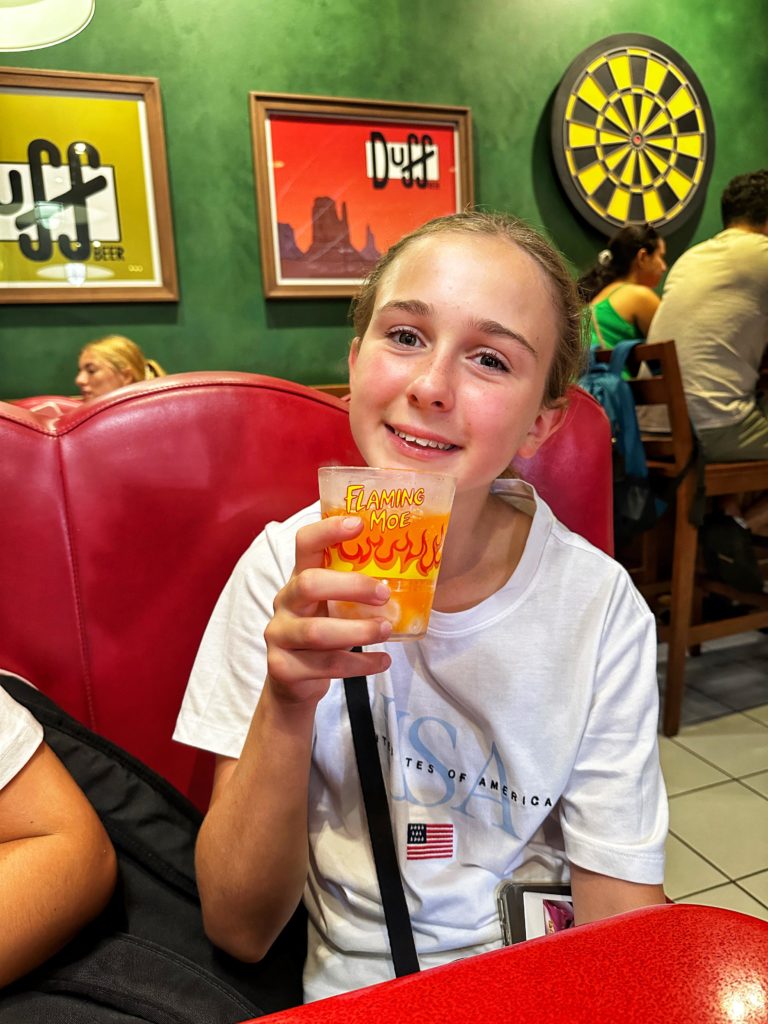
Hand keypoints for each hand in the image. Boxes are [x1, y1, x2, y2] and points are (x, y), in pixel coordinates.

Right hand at [264, 516, 391, 703]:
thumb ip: (354, 587)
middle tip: (384, 594)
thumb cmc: (323, 630)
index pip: (305, 543)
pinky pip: (326, 665)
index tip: (359, 524)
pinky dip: (359, 664)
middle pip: (309, 584)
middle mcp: (284, 602)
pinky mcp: (283, 668)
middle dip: (351, 587)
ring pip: (317, 632)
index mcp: (298, 578)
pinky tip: (382, 661)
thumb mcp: (332, 604)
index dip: (328, 530)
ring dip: (358, 631)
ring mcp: (279, 635)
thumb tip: (412, 565)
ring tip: (387, 630)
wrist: (293, 681)